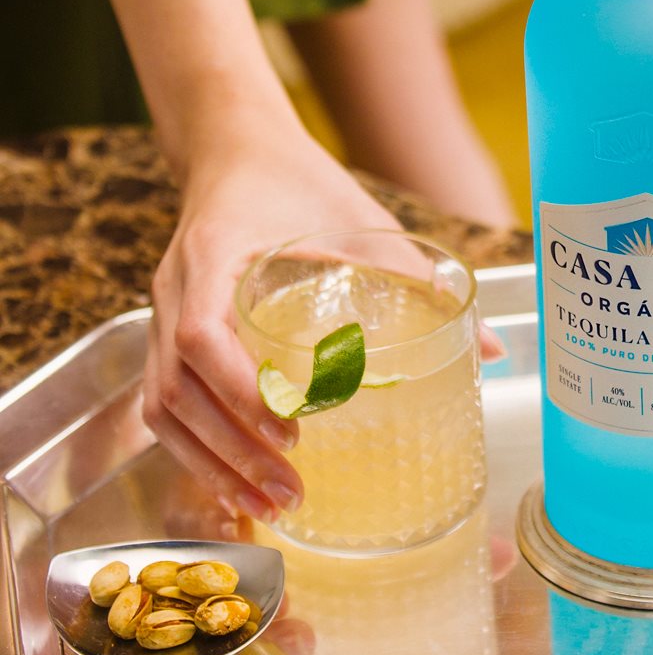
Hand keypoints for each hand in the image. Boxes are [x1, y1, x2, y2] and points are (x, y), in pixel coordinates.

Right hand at [142, 115, 403, 523]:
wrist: (236, 146)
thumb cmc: (297, 180)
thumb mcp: (359, 221)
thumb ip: (417, 280)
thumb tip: (488, 348)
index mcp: (214, 256)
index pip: (202, 335)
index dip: (241, 391)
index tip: (291, 429)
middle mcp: (176, 288)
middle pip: (175, 389)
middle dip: (230, 452)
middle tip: (288, 493)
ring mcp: (164, 310)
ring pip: (161, 405)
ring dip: (209, 463)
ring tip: (261, 507)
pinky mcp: (168, 328)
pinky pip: (163, 401)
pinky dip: (194, 448)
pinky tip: (231, 482)